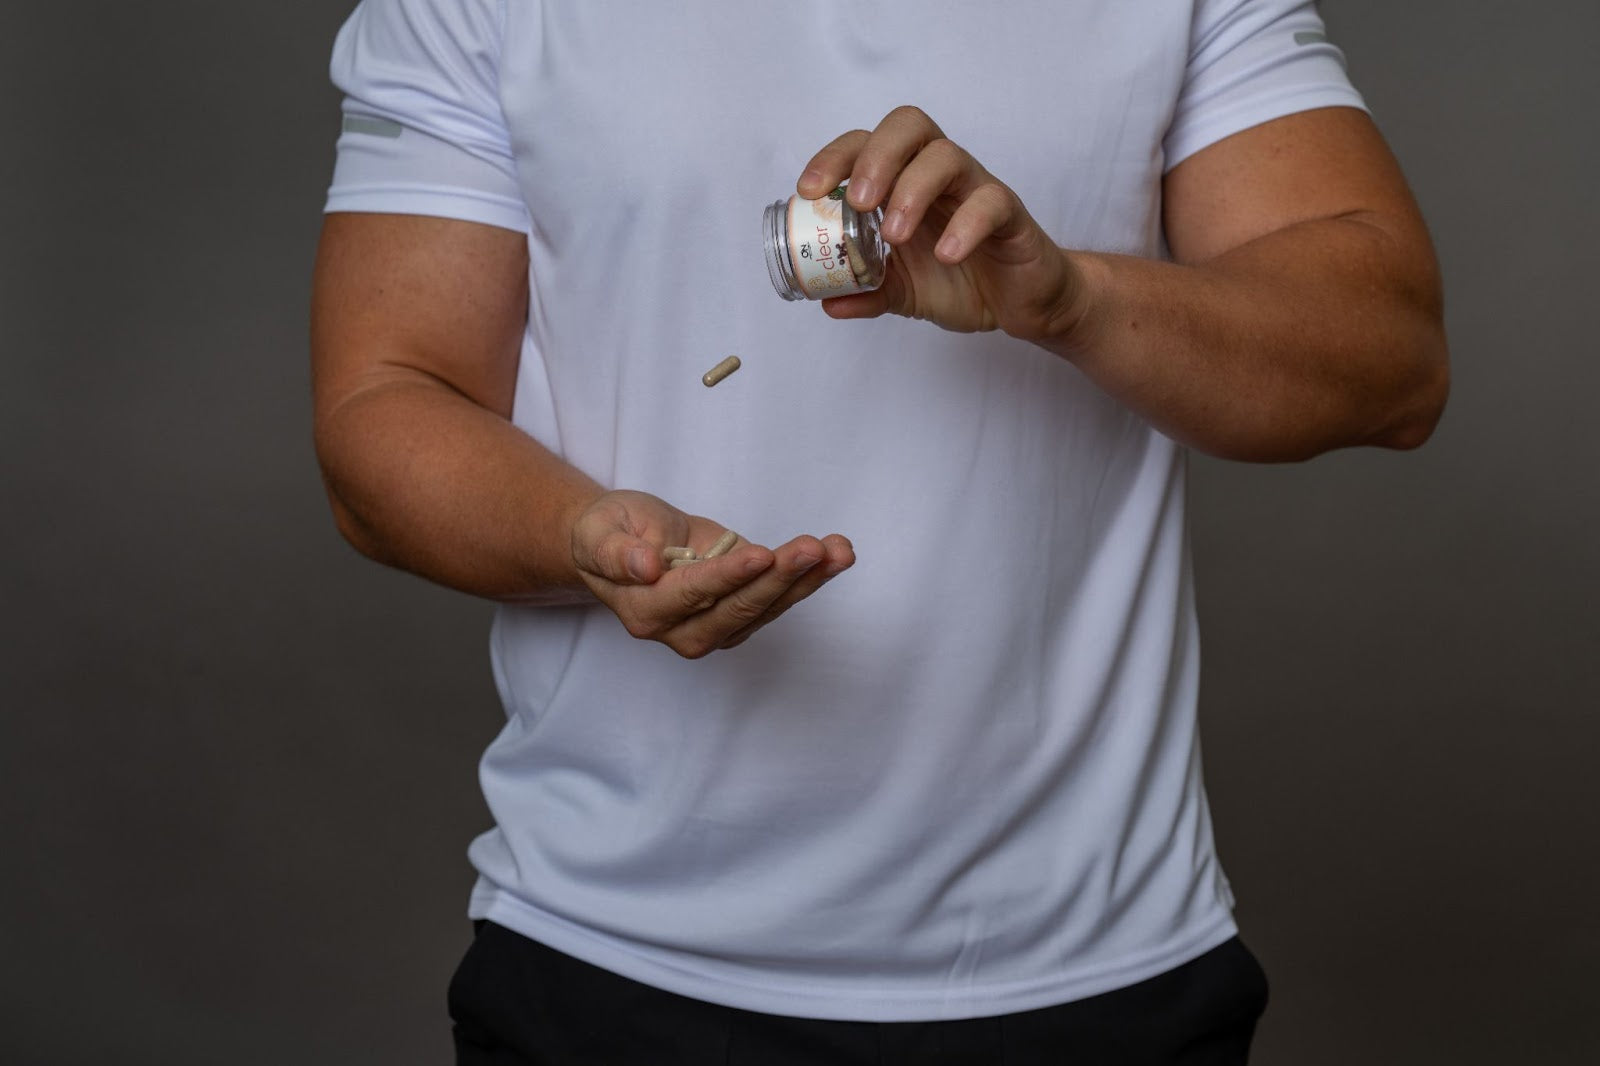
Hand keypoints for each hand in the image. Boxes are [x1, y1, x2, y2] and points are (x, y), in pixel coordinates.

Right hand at [571, 490, 854, 657]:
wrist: (625, 543)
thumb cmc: (609, 533)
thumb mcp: (598, 531)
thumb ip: (615, 552)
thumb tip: (644, 568)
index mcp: (645, 611)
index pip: (692, 594)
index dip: (727, 576)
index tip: (761, 555)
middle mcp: (683, 630)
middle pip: (738, 609)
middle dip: (778, 579)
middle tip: (813, 549)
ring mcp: (716, 628)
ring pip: (766, 608)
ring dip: (806, 581)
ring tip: (839, 551)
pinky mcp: (740, 615)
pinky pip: (778, 599)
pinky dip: (809, 578)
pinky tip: (836, 555)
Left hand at [798, 106, 1092, 344]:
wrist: (1021, 304)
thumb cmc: (962, 280)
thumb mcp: (902, 292)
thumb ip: (866, 292)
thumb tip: (825, 302)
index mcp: (906, 181)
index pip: (867, 143)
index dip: (834, 157)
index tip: (808, 191)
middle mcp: (940, 174)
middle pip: (908, 126)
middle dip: (874, 158)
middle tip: (856, 203)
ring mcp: (976, 189)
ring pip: (947, 156)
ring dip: (912, 190)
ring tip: (894, 235)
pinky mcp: (1011, 215)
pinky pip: (991, 203)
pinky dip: (964, 226)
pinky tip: (945, 255)